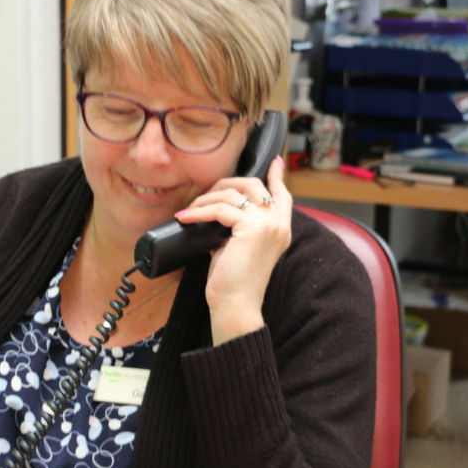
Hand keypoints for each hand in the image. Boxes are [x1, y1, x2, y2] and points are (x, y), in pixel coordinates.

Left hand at [174, 155, 292, 345]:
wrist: (236, 305)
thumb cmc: (234, 282)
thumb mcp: (238, 247)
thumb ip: (238, 227)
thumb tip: (217, 212)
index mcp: (280, 229)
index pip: (282, 195)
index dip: (276, 177)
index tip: (274, 162)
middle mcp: (279, 224)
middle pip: (253, 185)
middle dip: (225, 184)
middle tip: (205, 195)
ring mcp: (267, 224)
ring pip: (232, 193)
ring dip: (205, 200)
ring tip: (189, 211)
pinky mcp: (251, 228)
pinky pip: (219, 209)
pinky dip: (198, 212)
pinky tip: (186, 218)